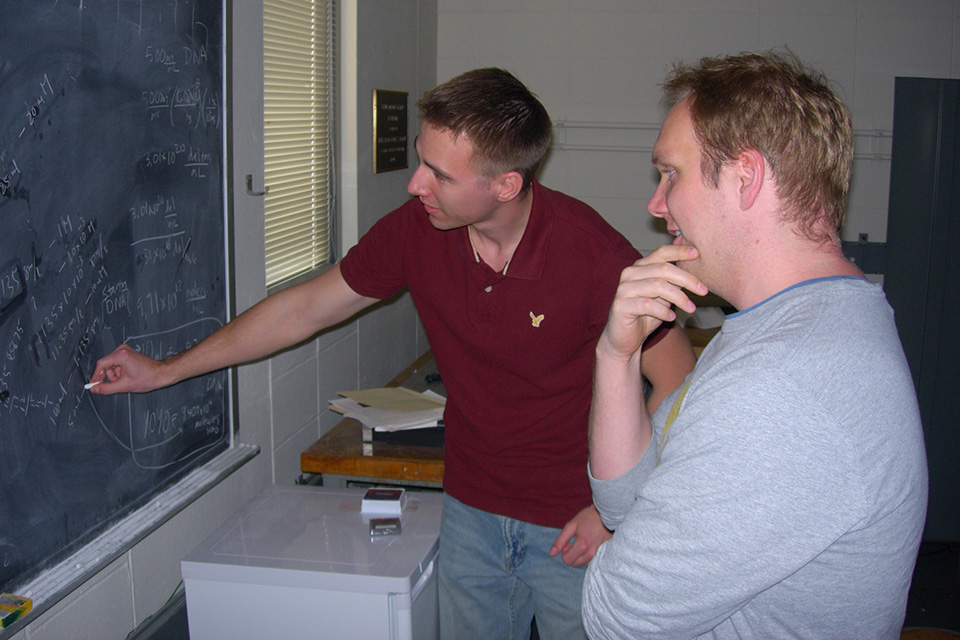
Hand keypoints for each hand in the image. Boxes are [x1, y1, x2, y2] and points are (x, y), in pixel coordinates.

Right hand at [87, 343, 172, 394]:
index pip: (101, 364)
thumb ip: (107, 388)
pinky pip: (117, 364)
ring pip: (111, 366)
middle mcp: (122, 350)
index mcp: (121, 355)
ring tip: (126, 380)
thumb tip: (95, 389)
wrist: (161, 374)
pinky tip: (128, 376)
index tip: (93, 384)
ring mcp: (125, 351)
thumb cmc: (148, 378)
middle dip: (110, 377)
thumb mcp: (125, 386)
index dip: (96, 376)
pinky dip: (120, 372)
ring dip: (116, 376)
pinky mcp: (128, 354)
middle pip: (106, 365)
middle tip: (118, 384)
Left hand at [548, 504, 611, 566]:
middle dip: (571, 554)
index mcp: (582, 545)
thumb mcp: (571, 526)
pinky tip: (589, 545)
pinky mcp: (604, 554)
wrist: (608, 514)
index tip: (568, 542)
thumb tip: (551, 553)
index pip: (567, 560)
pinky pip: (592, 562)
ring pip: (583, 564)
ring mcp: (599, 554)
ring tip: (583, 542)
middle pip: (575, 564)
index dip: (564, 551)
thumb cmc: (588, 518)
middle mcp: (592, 553)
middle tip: (575, 541)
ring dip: (579, 556)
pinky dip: (587, 556)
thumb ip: (560, 540)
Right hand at [599, 244, 705, 360]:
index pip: (661, 253)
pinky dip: (663, 311)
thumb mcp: (664, 296)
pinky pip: (648, 305)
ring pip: (657, 286)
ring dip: (679, 297)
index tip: (697, 254)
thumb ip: (674, 283)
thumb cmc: (645, 316)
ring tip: (690, 308)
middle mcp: (630, 274)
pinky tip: (671, 317)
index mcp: (640, 267)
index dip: (679, 251)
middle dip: (687, 279)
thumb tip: (695, 272)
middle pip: (663, 269)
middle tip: (703, 290)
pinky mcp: (621, 305)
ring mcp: (624, 289)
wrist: (624, 339)